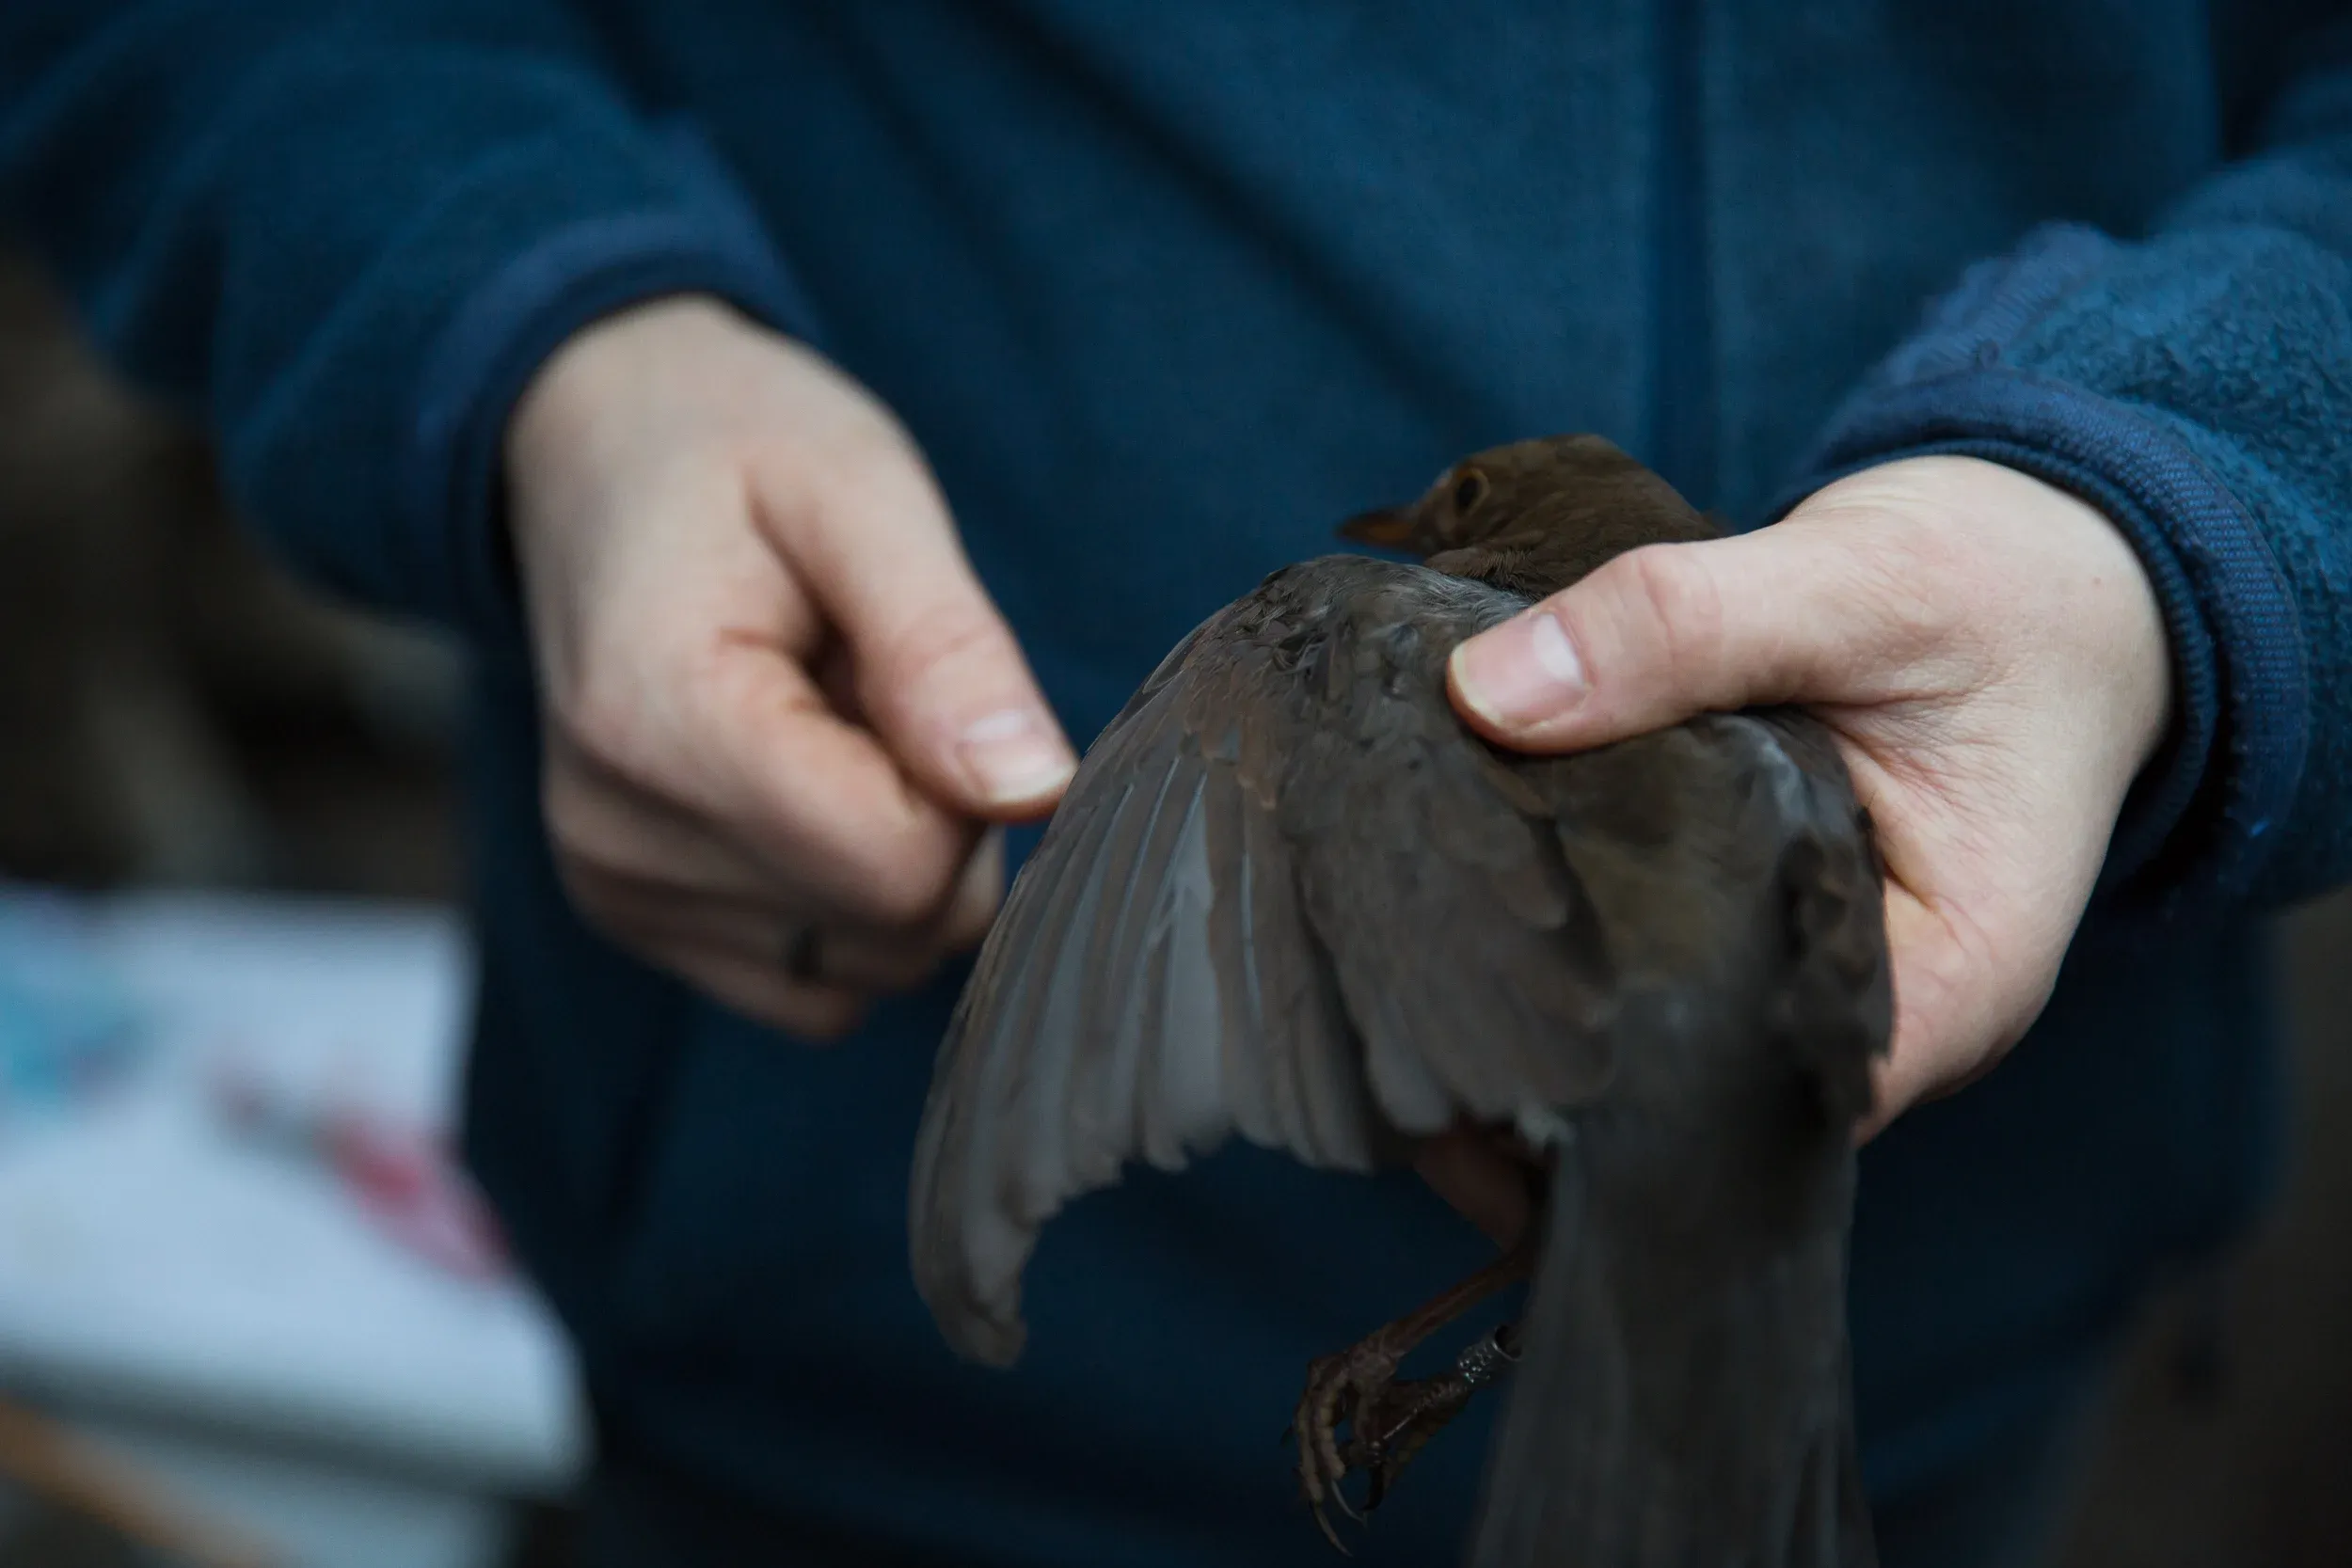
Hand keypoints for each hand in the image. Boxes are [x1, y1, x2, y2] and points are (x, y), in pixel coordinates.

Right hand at [504, 295, 1074, 1035]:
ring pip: (876, 964)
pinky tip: (805, 779)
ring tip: (830, 713)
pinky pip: (826, 986)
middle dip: (941, 813)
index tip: (919, 674)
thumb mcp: (861, 491)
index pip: (901, 867)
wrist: (596, 447)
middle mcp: (615, 842)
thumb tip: (1033, 790)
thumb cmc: (736, 446)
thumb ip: (947, 647)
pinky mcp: (642, 924)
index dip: (964, 781)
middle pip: (896, 925)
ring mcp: (619, 895)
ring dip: (900, 850)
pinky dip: (853, 898)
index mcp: (657, 726)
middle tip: (874, 680)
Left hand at [1421, 457, 2170, 1238]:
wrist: (2059, 572)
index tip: (1453, 1036)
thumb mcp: (1856, 582)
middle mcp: (1869, 1019)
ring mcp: (1806, 977)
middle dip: (1532, 1067)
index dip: (1590, 1094)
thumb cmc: (1996, 590)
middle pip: (1677, 1092)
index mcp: (1948, 988)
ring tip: (1387, 961)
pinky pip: (1644, 955)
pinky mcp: (1755, 923)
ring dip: (1531, 998)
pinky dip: (1558, 929)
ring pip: (1648, 1032)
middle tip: (1381, 1011)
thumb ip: (1682, 627)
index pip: (1743, 1104)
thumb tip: (1484, 692)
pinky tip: (1446, 899)